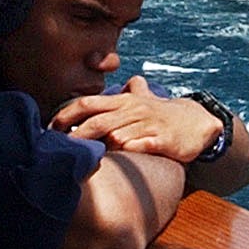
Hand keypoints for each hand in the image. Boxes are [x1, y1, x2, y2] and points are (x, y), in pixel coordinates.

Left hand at [51, 75, 222, 162]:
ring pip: (118, 135)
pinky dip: (130, 151)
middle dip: (76, 137)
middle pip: (98, 121)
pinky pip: (143, 146)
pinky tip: (119, 159)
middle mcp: (133, 111)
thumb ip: (119, 95)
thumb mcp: (140, 100)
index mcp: (123, 102)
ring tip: (82, 160)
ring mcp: (148, 126)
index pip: (88, 103)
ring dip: (100, 147)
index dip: (66, 115)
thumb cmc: (162, 114)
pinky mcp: (163, 141)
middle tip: (60, 151)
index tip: (50, 130)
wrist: (198, 123)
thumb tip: (105, 88)